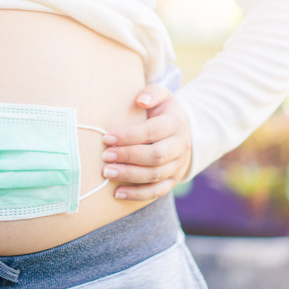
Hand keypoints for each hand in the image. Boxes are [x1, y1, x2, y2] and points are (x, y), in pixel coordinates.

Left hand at [101, 83, 191, 200]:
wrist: (183, 130)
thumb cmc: (162, 111)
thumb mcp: (162, 95)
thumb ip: (151, 93)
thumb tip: (141, 101)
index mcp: (175, 124)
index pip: (152, 132)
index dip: (129, 136)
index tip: (106, 138)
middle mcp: (180, 146)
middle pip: (155, 156)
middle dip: (128, 157)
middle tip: (105, 157)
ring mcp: (178, 165)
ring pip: (155, 175)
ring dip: (129, 176)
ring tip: (107, 173)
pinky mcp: (173, 180)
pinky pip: (157, 191)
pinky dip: (137, 195)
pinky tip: (117, 193)